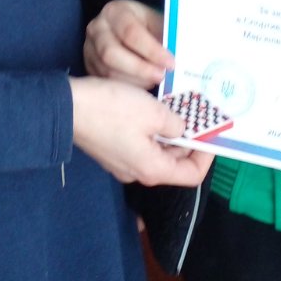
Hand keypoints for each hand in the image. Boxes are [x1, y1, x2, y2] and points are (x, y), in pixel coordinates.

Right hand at [69, 75, 210, 185]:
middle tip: (196, 115)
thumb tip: (184, 128)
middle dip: (190, 140)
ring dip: (170, 133)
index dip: (207, 154)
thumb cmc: (113, 109)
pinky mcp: (113, 152)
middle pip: (175, 163)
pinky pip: (142, 145)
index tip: (211, 132)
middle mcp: (139, 173)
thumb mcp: (154, 112)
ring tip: (176, 108)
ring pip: (158, 152)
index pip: (192, 175)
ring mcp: (123, 164)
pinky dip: (153, 131)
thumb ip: (177, 123)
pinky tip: (153, 110)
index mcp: (153, 169)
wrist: (68, 106)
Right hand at [84, 0, 171, 88]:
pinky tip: (141, 86)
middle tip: (161, 76)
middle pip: (112, 53)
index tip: (171, 63)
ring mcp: (89, 47)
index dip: (152, 51)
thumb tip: (178, 58)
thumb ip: (166, 37)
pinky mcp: (89, 64)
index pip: (131, 32)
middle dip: (140, 69)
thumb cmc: (147, 24)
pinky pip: (105, 81)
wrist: (128, 25)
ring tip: (154, 81)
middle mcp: (97, 28)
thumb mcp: (157, 22)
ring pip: (107, 70)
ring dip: (134, 81)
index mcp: (115, 11)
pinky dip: (125, 87)